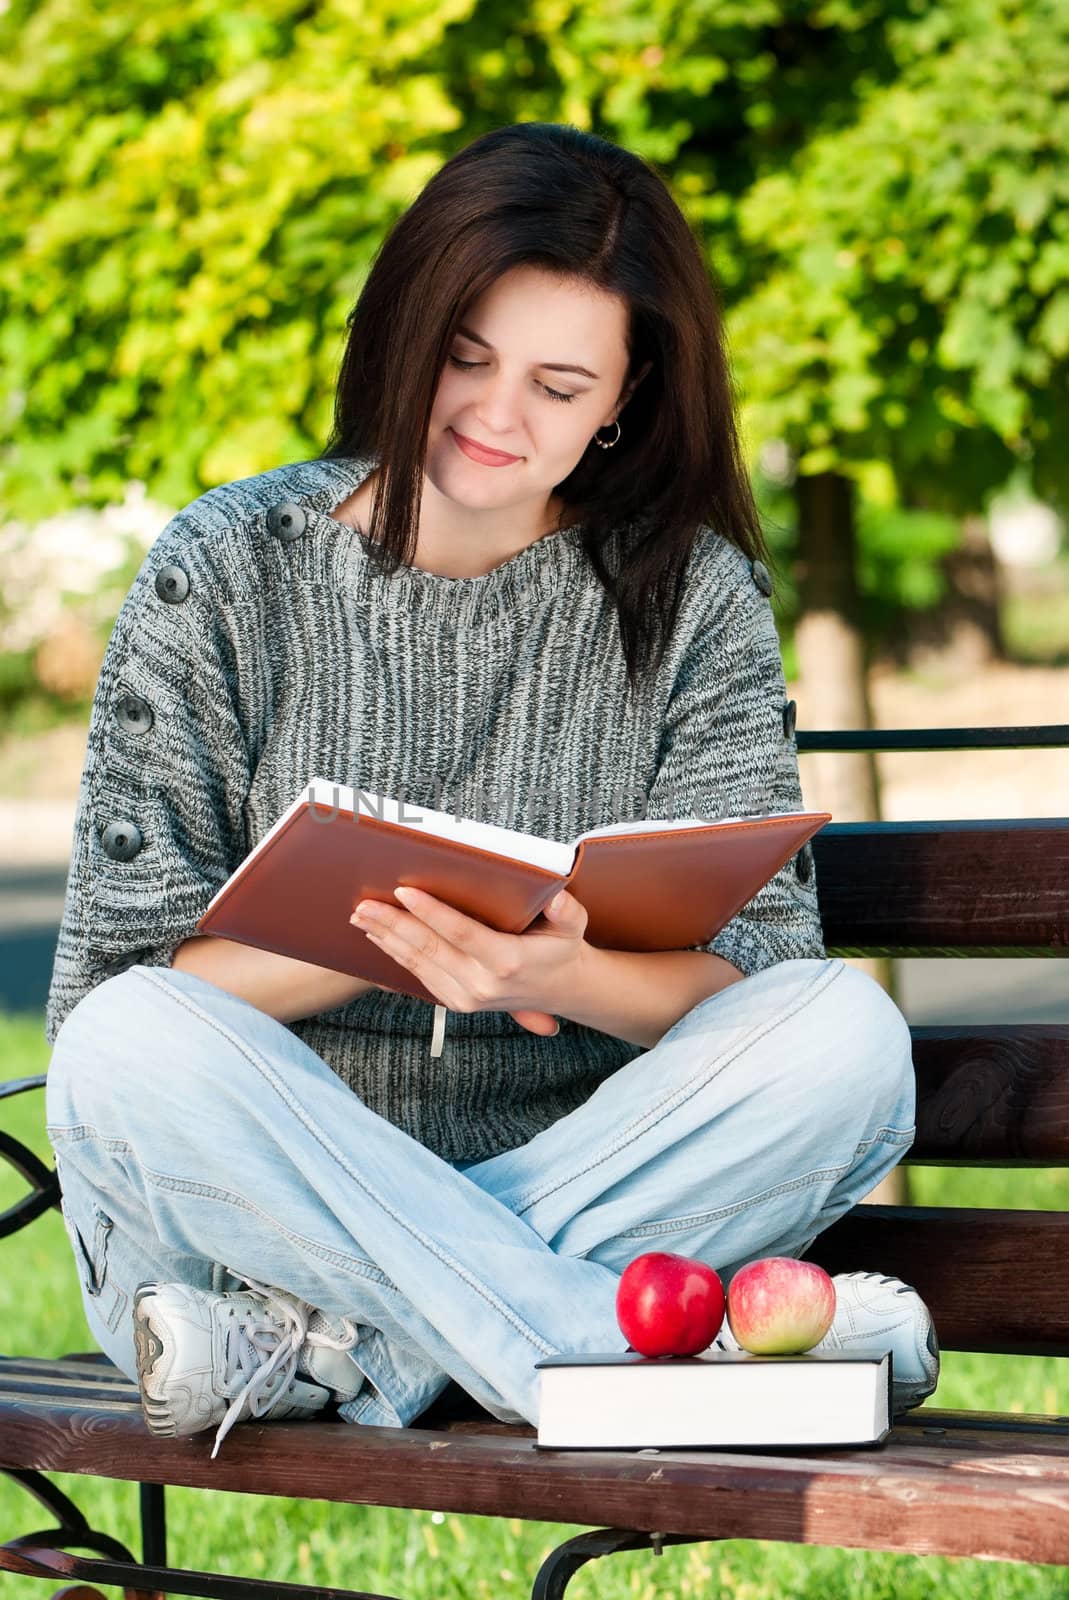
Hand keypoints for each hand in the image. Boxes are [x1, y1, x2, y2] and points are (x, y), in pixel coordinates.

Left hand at [349, 886, 588, 1035]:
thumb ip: (566, 911)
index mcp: (506, 962)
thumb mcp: (573, 926)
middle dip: (392, 924)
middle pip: (428, 949)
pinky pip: (419, 976)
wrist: (562, 991)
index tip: (403, 891)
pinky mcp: (456, 1003)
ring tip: (361, 917)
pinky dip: (395, 955)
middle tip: (364, 903)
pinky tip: (379, 937)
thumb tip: (556, 896)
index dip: (430, 912)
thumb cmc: (562, 949)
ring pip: (417, 963)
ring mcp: (466, 998)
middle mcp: (482, 985)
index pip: (460, 933)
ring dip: (385, 938)